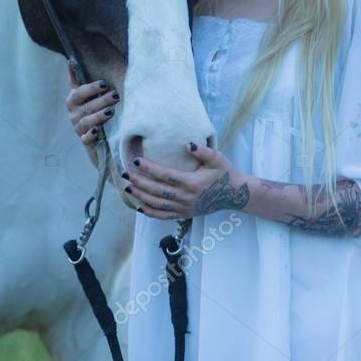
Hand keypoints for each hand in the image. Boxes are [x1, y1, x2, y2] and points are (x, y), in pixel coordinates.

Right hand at [65, 63, 119, 144]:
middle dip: (101, 101)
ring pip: (86, 122)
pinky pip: (85, 139)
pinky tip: (97, 131)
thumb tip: (72, 59)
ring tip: (111, 111)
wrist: (96, 132)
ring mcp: (78, 127)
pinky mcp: (84, 140)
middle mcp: (73, 113)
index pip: (79, 92)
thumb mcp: (89, 92)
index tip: (105, 84)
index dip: (91, 88)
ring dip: (98, 116)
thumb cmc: (94, 106)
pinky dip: (90, 135)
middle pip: (85, 107)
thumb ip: (80, 78)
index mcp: (74, 100)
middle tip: (116, 96)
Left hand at [123, 142, 249, 219]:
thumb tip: (186, 144)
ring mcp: (185, 208)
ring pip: (157, 203)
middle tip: (125, 174)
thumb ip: (202, 151)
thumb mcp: (217, 158)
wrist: (234, 194)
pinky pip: (164, 215)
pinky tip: (140, 206)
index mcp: (192, 182)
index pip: (164, 175)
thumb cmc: (225, 174)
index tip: (136, 161)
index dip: (148, 168)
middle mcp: (186, 197)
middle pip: (156, 190)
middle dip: (139, 182)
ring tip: (128, 188)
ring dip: (141, 196)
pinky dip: (151, 212)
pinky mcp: (185, 214)